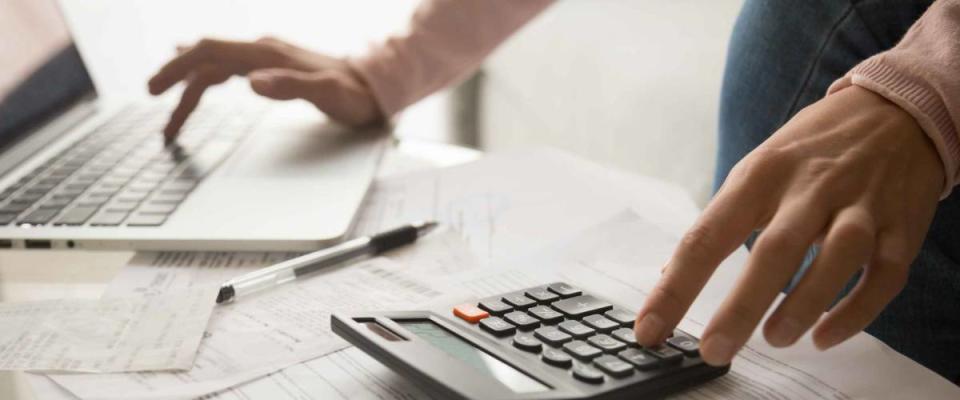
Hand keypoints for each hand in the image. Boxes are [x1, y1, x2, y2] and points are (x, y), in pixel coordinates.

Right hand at [148, 37, 382, 139]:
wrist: (374, 87)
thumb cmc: (353, 94)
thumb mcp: (326, 94)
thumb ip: (291, 86)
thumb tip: (252, 83)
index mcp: (267, 53)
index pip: (209, 52)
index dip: (177, 68)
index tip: (154, 90)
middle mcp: (261, 50)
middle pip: (204, 57)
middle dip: (174, 78)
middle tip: (152, 105)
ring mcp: (265, 57)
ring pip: (214, 65)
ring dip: (188, 86)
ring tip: (169, 114)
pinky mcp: (270, 67)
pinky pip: (227, 69)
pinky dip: (205, 80)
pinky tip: (196, 84)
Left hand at [634, 86, 943, 364]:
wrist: (894, 110)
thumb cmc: (808, 152)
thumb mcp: (756, 170)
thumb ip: (720, 222)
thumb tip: (671, 275)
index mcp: (760, 175)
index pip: (707, 235)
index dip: (676, 288)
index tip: (650, 329)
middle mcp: (810, 187)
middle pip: (774, 250)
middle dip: (741, 306)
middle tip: (715, 350)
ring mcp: (861, 205)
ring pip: (837, 258)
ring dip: (803, 306)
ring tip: (774, 338)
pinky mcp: (902, 225)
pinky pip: (884, 275)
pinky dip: (856, 312)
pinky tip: (826, 337)